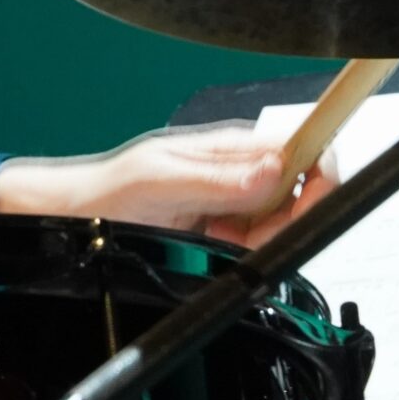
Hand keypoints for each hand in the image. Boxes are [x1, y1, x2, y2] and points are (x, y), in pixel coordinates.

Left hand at [0, 122, 339, 250]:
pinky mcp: (230, 232)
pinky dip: (248, 253)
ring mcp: (236, 202)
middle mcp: (239, 170)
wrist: (81, 216)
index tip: (308, 200)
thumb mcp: (159, 181)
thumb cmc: (111, 190)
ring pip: (285, 222)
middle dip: (288, 217)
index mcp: (230, 146)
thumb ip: (214, 179)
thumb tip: (270, 173)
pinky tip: (218, 248)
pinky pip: (262, 244)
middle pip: (301, 191)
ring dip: (264, 238)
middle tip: (246, 231)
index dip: (317, 174)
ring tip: (220, 237)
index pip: (300, 147)